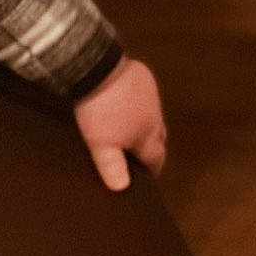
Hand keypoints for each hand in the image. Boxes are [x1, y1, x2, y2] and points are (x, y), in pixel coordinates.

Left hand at [73, 56, 166, 192]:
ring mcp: (150, 93)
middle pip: (159, 136)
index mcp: (148, 133)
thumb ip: (112, 165)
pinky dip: (138, 102)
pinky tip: (124, 102)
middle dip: (152, 146)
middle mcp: (154, 114)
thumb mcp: (101, 143)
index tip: (150, 174)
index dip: (153, 168)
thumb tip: (122, 187)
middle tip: (142, 154)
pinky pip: (144, 93)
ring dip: (145, 123)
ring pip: (152, 114)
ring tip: (132, 129)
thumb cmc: (99, 108)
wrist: (97, 68)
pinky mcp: (141, 76)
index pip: (157, 157)